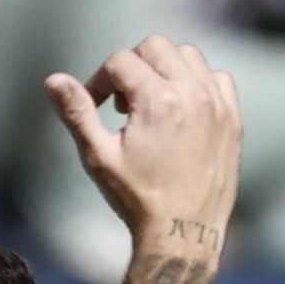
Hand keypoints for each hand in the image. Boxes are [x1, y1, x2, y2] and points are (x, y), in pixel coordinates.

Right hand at [45, 34, 241, 257]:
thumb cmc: (138, 200)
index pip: (121, 61)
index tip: (97, 107)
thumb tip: (52, 80)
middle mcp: (192, 93)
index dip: (100, 81)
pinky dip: (197, 83)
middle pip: (155, 47)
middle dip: (132, 67)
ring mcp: (217, 104)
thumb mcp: (100, 157)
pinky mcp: (232, 118)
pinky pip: (216, 77)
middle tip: (123, 105)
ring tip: (152, 105)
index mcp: (158, 100)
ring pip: (187, 56)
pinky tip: (182, 110)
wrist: (183, 236)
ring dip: (165, 69)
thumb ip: (77, 113)